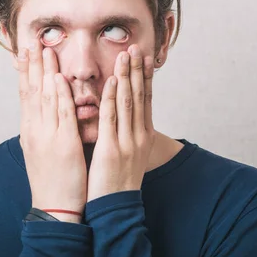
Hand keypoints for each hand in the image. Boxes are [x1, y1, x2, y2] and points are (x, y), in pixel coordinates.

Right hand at [18, 42, 86, 222]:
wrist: (54, 208)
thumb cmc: (51, 180)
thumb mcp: (39, 151)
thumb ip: (41, 129)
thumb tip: (41, 112)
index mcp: (30, 131)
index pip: (26, 94)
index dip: (25, 72)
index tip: (23, 52)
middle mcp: (35, 130)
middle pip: (32, 91)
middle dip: (32, 64)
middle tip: (32, 42)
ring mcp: (48, 136)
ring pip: (46, 98)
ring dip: (46, 71)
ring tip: (45, 50)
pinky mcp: (64, 144)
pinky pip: (62, 114)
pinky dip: (60, 95)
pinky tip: (59, 78)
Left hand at [87, 44, 155, 201]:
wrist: (116, 209)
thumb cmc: (117, 182)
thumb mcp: (128, 154)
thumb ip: (125, 133)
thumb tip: (121, 115)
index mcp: (144, 136)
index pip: (146, 100)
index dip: (145, 77)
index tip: (144, 58)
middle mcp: (139, 136)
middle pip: (139, 96)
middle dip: (137, 70)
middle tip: (136, 47)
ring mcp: (127, 142)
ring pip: (127, 102)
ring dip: (125, 76)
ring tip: (125, 55)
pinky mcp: (111, 149)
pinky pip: (111, 119)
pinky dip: (110, 98)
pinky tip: (110, 82)